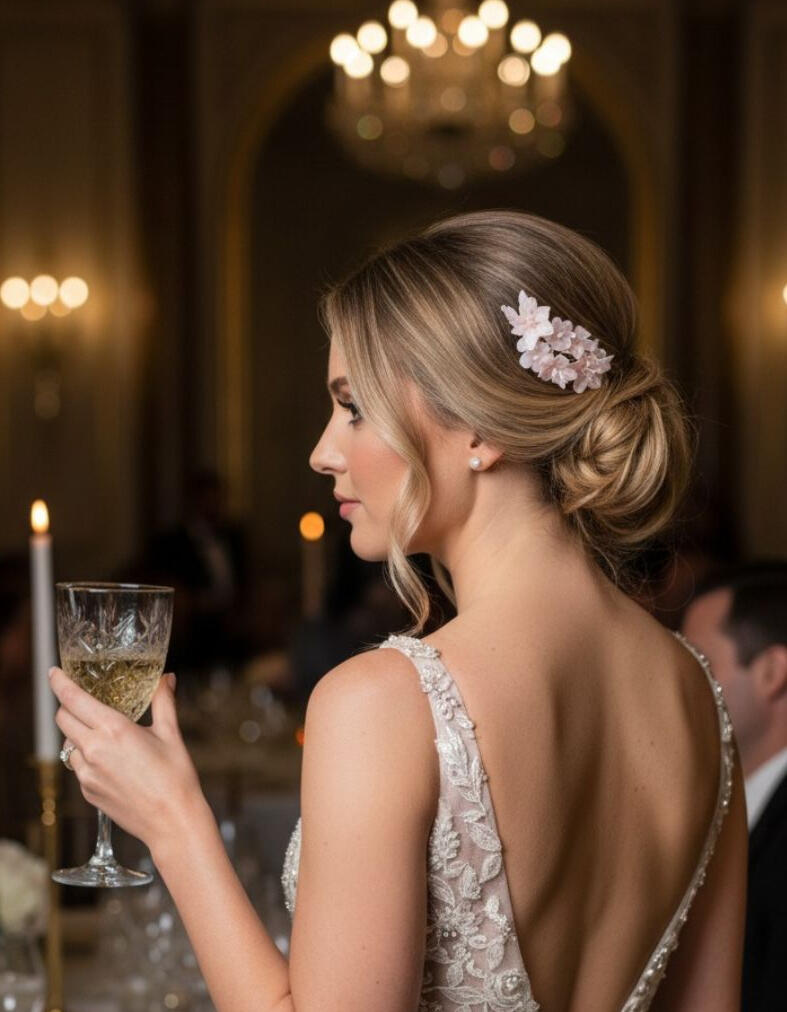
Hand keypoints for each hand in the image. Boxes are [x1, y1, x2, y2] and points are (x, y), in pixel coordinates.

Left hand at [49, 668, 202, 853]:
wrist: (172, 821)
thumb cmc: (176, 777)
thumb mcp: (171, 733)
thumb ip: (163, 701)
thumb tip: (166, 679)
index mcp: (114, 730)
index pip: (73, 699)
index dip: (60, 682)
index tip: (54, 672)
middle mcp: (94, 750)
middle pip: (62, 719)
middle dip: (68, 706)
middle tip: (82, 701)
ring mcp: (87, 774)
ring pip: (68, 744)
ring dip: (77, 734)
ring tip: (102, 734)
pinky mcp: (87, 792)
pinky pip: (77, 767)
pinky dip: (86, 757)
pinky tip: (110, 760)